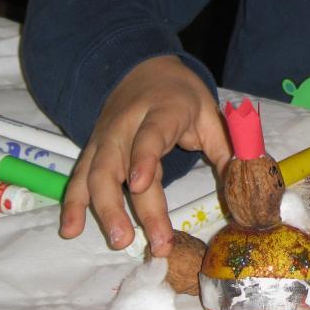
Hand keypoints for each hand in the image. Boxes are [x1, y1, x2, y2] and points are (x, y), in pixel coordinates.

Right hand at [59, 55, 231, 254]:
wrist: (144, 68)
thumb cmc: (181, 95)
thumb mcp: (208, 112)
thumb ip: (223, 148)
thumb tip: (239, 186)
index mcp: (163, 110)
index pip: (150, 135)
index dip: (143, 158)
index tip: (138, 185)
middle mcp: (128, 124)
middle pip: (117, 164)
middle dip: (123, 204)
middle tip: (133, 239)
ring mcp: (106, 137)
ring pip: (95, 173)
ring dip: (100, 209)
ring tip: (116, 241)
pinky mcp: (93, 149)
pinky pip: (80, 175)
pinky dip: (73, 202)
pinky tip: (70, 229)